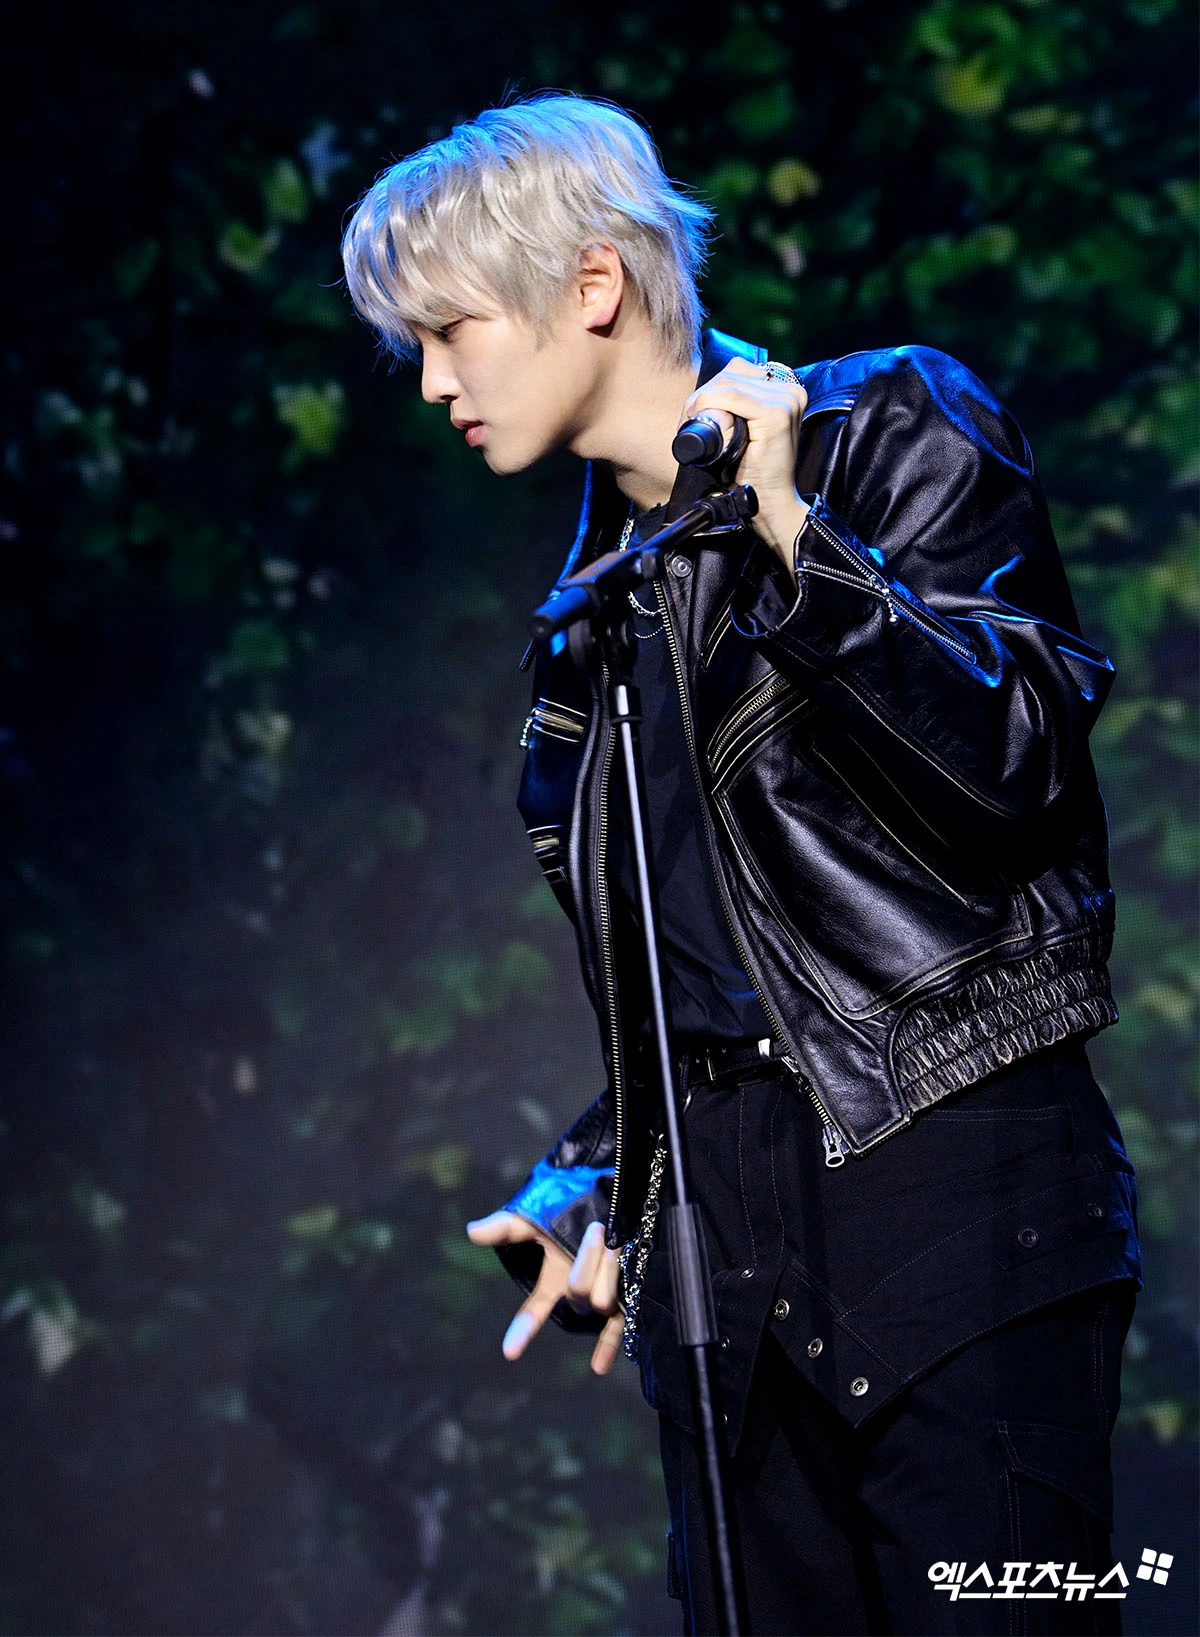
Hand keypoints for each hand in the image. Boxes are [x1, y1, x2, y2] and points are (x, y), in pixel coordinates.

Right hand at [466, 1213, 624, 1375]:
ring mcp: (601, 1301)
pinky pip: (617, 1329)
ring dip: (609, 1272)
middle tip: (597, 1230)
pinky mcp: (626, 1302)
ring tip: (616, 1244)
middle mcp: (576, 1296)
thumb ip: (507, 1226)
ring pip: (601, 1300)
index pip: (534, 1311)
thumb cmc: (572, 1212)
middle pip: (579, 1293)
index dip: (523, 1330)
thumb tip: (471, 1231)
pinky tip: (598, 1368)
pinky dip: (607, 1348)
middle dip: (587, 1260)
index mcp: (555, 1282)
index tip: (509, 1351)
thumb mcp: (539, 1218)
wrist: (616, 1202)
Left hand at [681, 356, 810, 582]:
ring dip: (703, 400)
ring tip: (694, 423)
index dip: (710, 387)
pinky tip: (706, 422)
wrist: (769, 503)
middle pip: (732, 374)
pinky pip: (733, 397)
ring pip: (729, 383)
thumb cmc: (752, 472)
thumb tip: (705, 393)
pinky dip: (711, 404)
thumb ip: (737, 410)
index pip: (738, 371)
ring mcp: (786, 400)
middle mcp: (790, 390)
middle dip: (703, 394)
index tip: (693, 411)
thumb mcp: (745, 433)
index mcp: (785, 391)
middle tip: (687, 419)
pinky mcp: (777, 414)